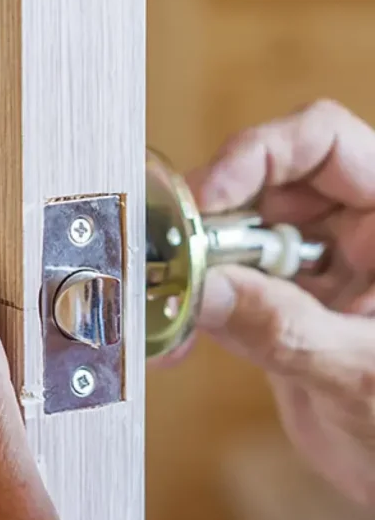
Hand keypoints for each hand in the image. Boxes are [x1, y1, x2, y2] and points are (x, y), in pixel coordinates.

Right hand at [188, 99, 374, 505]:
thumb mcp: (362, 376)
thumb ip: (284, 329)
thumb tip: (205, 288)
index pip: (325, 143)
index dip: (257, 156)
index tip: (203, 201)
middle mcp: (357, 234)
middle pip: (265, 187)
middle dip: (211, 220)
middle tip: (170, 260)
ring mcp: (317, 270)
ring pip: (235, 239)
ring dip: (193, 269)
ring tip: (165, 306)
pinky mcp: (284, 307)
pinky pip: (227, 289)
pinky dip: (194, 310)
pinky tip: (173, 338)